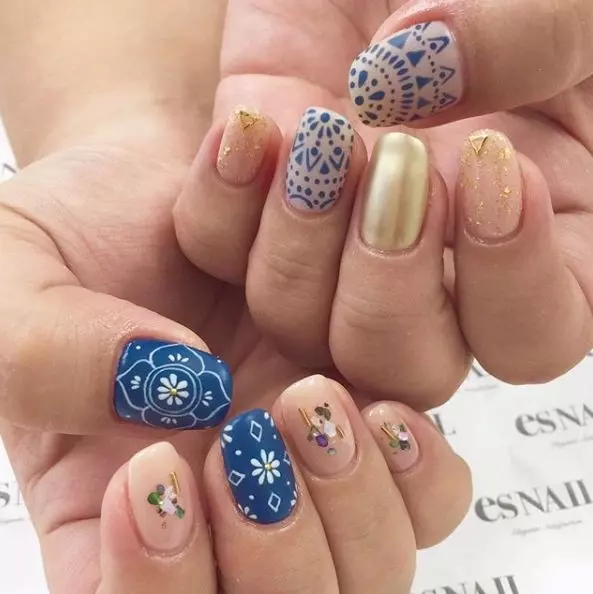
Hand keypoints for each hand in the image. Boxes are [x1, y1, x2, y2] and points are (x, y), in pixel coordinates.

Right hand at [0, 108, 467, 591]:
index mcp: (116, 515)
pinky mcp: (369, 410)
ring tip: (308, 395)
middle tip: (249, 433)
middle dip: (277, 545)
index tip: (153, 470)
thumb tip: (170, 383)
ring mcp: (307, 467)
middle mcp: (222, 506)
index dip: (161, 590)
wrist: (160, 182)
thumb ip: (53, 355)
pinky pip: (431, 488)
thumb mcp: (15, 289)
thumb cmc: (78, 236)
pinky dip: (417, 464)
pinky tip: (377, 404)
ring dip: (352, 495)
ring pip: (375, 563)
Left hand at [179, 0, 592, 403]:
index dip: (510, 285)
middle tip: (394, 165)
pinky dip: (222, 207)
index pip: (531, 336)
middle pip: (405, 365)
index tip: (489, 169)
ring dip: (300, 250)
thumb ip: (534, 34)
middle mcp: (427, 261)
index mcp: (531, 239)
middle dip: (388, 289)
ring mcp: (330, 238)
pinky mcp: (256, 199)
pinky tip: (250, 127)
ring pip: (300, 328)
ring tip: (319, 134)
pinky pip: (220, 253)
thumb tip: (418, 75)